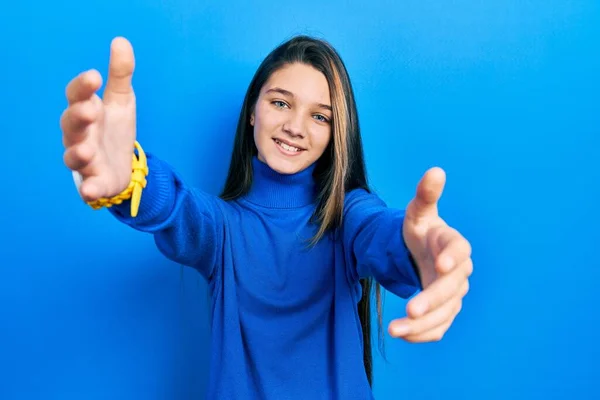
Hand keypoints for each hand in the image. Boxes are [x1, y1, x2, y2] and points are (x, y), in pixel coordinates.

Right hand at [60, 36, 136, 201]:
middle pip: (70, 125)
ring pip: (73, 157)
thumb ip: (120, 74)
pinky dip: (89, 189)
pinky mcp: (96, 182)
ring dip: (77, 153)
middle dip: (78, 117)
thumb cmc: (115, 129)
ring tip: (88, 150)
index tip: (94, 76)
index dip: (83, 87)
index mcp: (86, 111)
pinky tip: (91, 191)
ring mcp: (86, 160)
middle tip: (90, 110)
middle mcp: (79, 135)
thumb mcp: (122, 100)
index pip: (77, 96)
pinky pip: (89, 187)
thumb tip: (121, 41)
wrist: (124, 165)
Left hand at [389, 167, 472, 341]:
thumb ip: (425, 195)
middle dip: (432, 300)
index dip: (452, 257)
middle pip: (451, 288)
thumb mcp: (418, 212)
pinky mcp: (444, 311)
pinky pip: (438, 327)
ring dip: (423, 324)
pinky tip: (402, 334)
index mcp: (453, 244)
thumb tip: (435, 170)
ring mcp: (453, 293)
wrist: (423, 252)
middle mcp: (458, 271)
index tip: (441, 264)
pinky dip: (422, 333)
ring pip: (445, 313)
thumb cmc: (421, 230)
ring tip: (395, 329)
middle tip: (410, 309)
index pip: (459, 250)